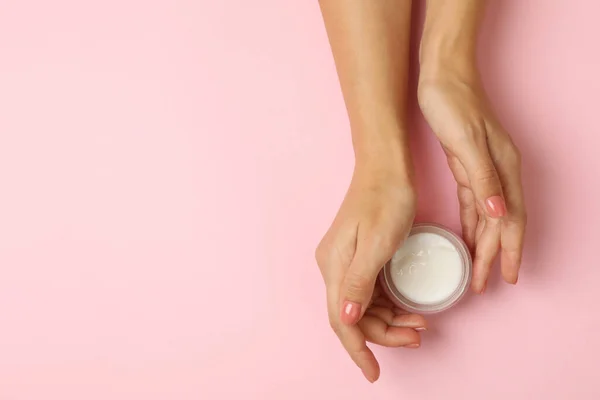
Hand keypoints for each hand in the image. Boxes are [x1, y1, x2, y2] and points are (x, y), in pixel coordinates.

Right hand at [315, 159, 425, 382]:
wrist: (386, 166)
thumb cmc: (385, 199)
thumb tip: (345, 319)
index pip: (342, 321)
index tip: (374, 374)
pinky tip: (406, 307)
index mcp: (335, 267)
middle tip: (418, 336)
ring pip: (363, 306)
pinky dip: (388, 305)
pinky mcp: (358, 256)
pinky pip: (369, 292)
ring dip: (389, 321)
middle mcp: (335, 267)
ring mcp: (346, 261)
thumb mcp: (377, 242)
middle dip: (384, 334)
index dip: (359, 350)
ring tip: (419, 323)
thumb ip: (359, 283)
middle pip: (354, 317)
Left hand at [418, 71, 526, 292]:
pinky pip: (473, 203)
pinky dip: (472, 224)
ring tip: (478, 270)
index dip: (510, 251)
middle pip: (501, 224)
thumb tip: (499, 215)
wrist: (442, 74)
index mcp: (504, 169)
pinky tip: (468, 237)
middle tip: (485, 285)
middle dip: (496, 256)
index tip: (506, 278)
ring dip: (484, 244)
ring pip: (487, 217)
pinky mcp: (467, 164)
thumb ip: (484, 180)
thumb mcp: (466, 143)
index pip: (511, 221)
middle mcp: (499, 172)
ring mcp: (484, 169)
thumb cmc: (454, 104)